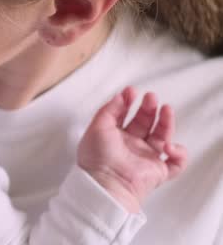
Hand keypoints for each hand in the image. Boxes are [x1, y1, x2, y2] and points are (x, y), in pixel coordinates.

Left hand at [77, 86, 187, 212]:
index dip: (128, 102)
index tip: (132, 92)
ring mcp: (145, 157)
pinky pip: (176, 163)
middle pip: (144, 123)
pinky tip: (168, 147)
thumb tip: (119, 96)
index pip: (124, 115)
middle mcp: (130, 146)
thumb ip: (109, 109)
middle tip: (151, 97)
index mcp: (113, 136)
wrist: (107, 183)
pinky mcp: (158, 171)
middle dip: (149, 108)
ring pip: (162, 137)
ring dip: (166, 122)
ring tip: (166, 109)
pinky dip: (178, 154)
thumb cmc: (97, 157)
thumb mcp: (97, 126)